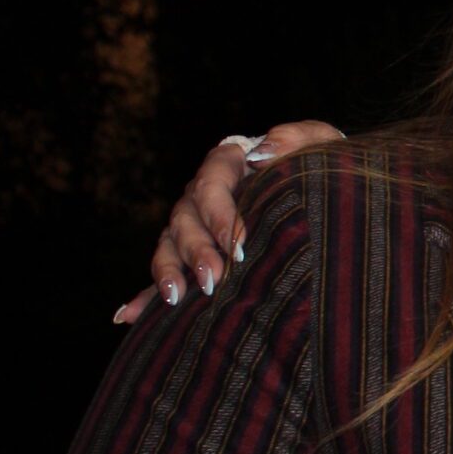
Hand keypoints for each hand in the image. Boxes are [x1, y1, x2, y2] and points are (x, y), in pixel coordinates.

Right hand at [116, 121, 345, 323]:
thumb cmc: (320, 164)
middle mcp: (202, 193)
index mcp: (229, 163)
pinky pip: (164, 272)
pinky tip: (128, 315)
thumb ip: (296, 138)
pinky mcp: (192, 253)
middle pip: (185, 218)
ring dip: (169, 272)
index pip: (211, 184)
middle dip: (197, 251)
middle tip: (215, 280)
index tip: (239, 245)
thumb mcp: (318, 143)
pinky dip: (146, 294)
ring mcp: (193, 223)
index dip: (220, 214)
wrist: (324, 189)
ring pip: (169, 245)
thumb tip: (261, 153)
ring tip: (177, 298)